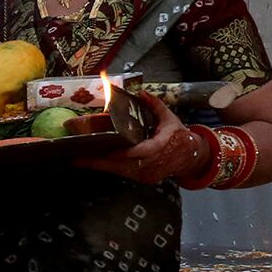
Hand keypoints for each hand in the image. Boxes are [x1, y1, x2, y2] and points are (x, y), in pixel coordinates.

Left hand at [72, 90, 210, 183]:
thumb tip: (141, 92)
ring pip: (121, 171)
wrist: (191, 157)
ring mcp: (147, 173)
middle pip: (125, 165)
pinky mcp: (142, 178)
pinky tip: (93, 163)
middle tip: (80, 158)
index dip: (129, 153)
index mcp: (162, 146)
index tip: (113, 152)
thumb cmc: (179, 136)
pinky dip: (109, 168)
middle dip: (102, 162)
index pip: (145, 151)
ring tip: (80, 160)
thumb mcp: (169, 118)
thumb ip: (155, 106)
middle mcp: (154, 163)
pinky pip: (123, 173)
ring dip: (101, 166)